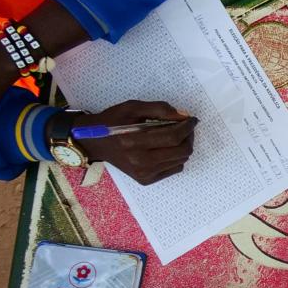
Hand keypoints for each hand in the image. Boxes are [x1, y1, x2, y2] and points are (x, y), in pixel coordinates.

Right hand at [75, 101, 196, 184]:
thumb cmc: (113, 122)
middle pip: (181, 151)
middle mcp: (139, 162)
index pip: (173, 137)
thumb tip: (184, 116)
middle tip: (185, 126)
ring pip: (181, 160)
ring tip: (175, 136)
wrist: (95, 142)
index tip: (192, 119)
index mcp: (133, 142)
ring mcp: (144, 173)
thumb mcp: (133, 108)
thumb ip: (160, 109)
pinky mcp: (146, 180)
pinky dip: (176, 156)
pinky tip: (166, 148)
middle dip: (188, 136)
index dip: (187, 126)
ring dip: (184, 145)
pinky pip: (175, 168)